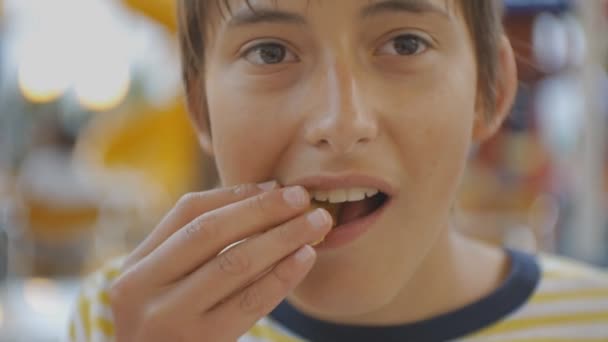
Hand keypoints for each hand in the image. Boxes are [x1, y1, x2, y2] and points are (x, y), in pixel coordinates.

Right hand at [109, 183, 331, 341]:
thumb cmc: (171, 328)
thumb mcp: (165, 288)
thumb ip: (196, 247)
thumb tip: (266, 194)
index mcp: (135, 267)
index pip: (187, 212)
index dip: (235, 194)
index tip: (276, 187)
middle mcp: (142, 289)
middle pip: (210, 232)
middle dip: (261, 209)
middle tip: (302, 197)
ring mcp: (170, 318)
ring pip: (234, 263)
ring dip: (281, 237)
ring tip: (315, 223)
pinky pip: (251, 301)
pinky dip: (282, 275)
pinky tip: (305, 257)